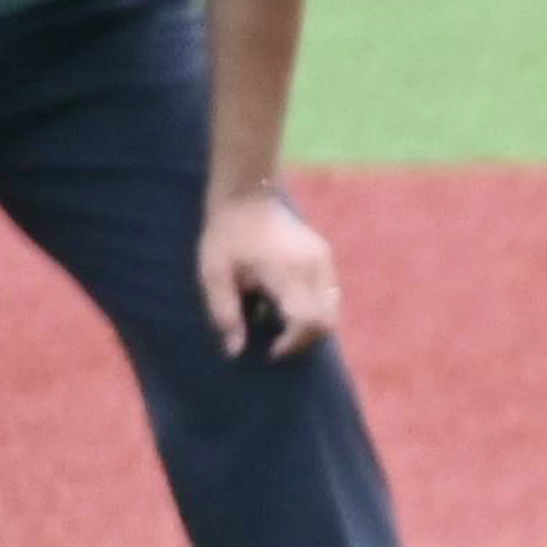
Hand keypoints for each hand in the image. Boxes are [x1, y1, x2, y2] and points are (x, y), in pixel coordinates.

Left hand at [199, 186, 338, 358]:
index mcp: (285, 270)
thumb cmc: (225, 235)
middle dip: (304, 339)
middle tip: (279, 341)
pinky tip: (291, 303)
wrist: (246, 195)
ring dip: (312, 326)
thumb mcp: (213, 274)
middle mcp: (313, 266)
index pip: (307, 320)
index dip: (293, 343)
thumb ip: (225, 313)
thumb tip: (235, 352)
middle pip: (326, 322)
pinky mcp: (325, 256)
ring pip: (333, 311)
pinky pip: (331, 295)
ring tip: (285, 323)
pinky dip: (316, 309)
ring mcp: (323, 259)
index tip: (272, 350)